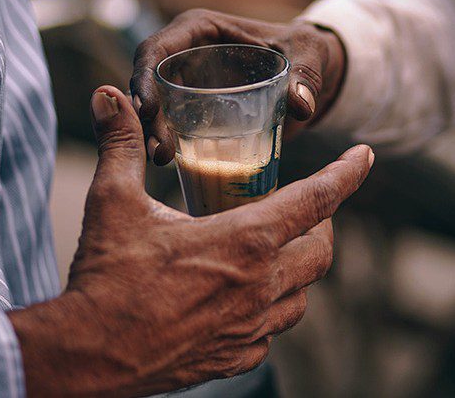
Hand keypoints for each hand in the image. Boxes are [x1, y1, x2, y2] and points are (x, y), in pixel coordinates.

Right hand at [8, 86, 372, 396]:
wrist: (89, 356)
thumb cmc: (106, 279)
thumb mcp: (113, 203)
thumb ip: (122, 146)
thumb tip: (111, 98)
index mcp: (245, 241)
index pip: (317, 199)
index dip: (347, 174)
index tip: (365, 157)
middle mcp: (261, 285)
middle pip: (321, 251)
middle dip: (321, 226)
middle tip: (306, 211)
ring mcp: (252, 327)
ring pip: (302, 296)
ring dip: (298, 270)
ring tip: (275, 254)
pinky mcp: (235, 357)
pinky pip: (270, 333)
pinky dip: (268, 312)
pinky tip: (243, 301)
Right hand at [130, 9, 346, 164]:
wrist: (309, 73)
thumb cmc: (305, 52)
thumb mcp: (309, 55)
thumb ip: (306, 76)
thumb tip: (301, 106)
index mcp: (201, 29)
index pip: (158, 48)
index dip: (145, 76)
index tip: (149, 109)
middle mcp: (187, 53)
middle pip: (150, 82)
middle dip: (148, 115)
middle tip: (159, 150)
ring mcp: (189, 82)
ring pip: (157, 106)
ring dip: (154, 133)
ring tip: (162, 160)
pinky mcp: (196, 108)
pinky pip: (174, 124)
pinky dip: (171, 142)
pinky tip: (174, 164)